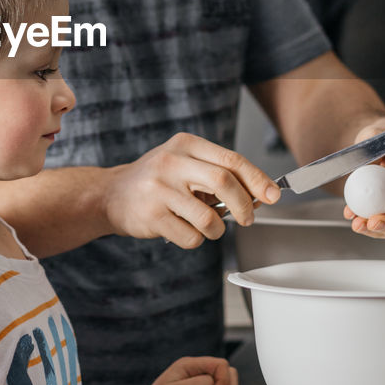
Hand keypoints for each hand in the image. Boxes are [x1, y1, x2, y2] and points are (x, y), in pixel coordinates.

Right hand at [103, 133, 280, 247]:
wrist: (110, 194)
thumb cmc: (157, 181)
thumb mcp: (185, 164)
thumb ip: (219, 173)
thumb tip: (261, 194)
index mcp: (186, 145)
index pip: (232, 160)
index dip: (257, 179)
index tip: (273, 195)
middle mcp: (172, 162)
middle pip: (224, 182)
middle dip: (245, 206)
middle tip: (247, 219)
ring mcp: (160, 189)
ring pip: (209, 217)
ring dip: (217, 229)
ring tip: (206, 226)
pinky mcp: (152, 215)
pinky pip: (191, 237)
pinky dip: (196, 239)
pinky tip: (183, 229)